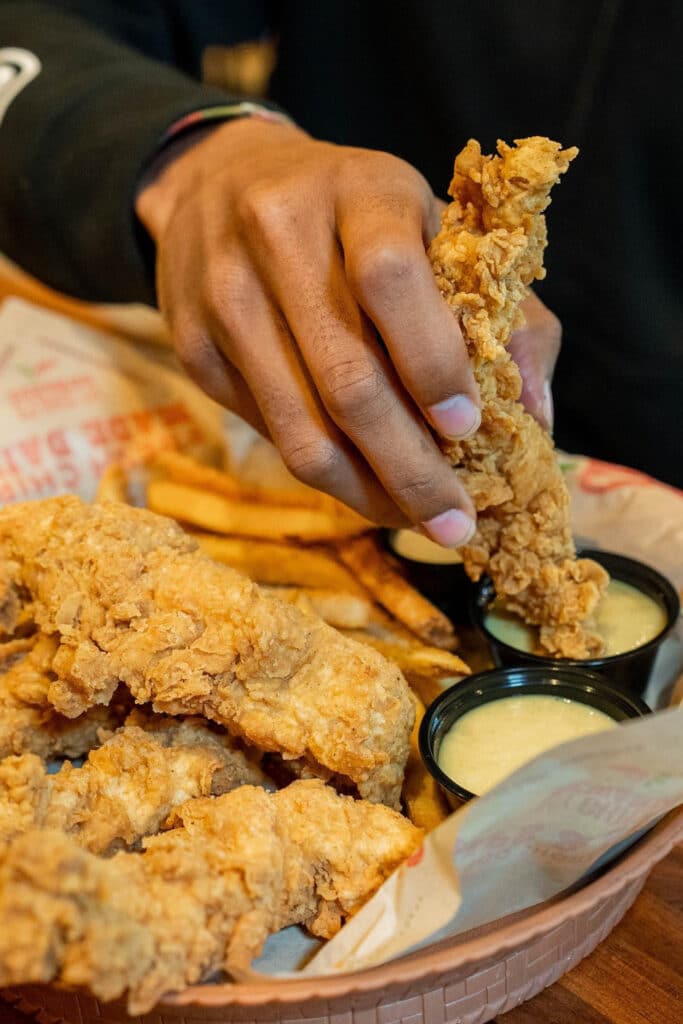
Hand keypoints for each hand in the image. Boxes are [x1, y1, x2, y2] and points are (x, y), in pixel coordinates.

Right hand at [136, 120, 554, 541]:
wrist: (220, 186)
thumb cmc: (354, 216)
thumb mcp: (432, 229)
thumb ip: (503, 313)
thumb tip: (536, 417)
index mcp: (358, 190)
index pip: (391, 279)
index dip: (432, 362)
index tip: (467, 429)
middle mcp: (278, 236)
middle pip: (346, 377)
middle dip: (410, 467)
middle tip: (455, 522)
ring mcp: (224, 295)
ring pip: (299, 425)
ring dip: (366, 491)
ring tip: (416, 521)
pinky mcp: (192, 347)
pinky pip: (269, 432)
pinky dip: (326, 474)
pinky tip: (366, 487)